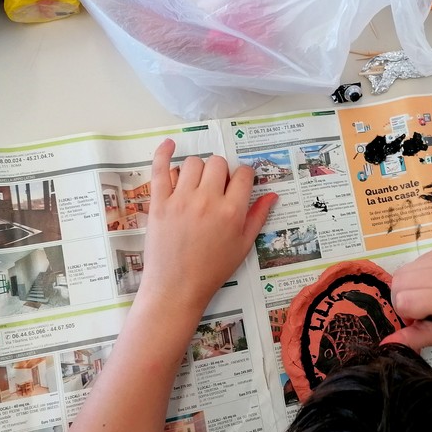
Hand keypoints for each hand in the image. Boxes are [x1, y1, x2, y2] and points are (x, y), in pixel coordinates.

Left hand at [139, 139, 276, 315]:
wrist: (177, 287)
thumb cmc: (213, 269)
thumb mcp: (243, 245)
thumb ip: (258, 217)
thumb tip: (272, 194)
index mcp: (232, 211)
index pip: (243, 174)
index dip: (244, 176)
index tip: (240, 184)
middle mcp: (208, 200)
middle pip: (218, 163)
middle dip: (222, 172)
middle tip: (218, 188)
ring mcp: (181, 199)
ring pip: (193, 163)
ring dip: (199, 169)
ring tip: (197, 184)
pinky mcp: (159, 202)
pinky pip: (160, 169)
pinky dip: (163, 153)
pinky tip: (170, 144)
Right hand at [383, 250, 431, 351]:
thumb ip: (411, 339)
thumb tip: (384, 344)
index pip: (404, 301)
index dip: (405, 313)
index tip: (417, 319)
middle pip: (398, 284)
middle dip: (402, 299)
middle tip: (419, 308)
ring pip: (402, 272)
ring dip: (407, 287)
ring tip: (423, 296)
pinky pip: (412, 263)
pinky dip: (414, 276)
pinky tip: (428, 285)